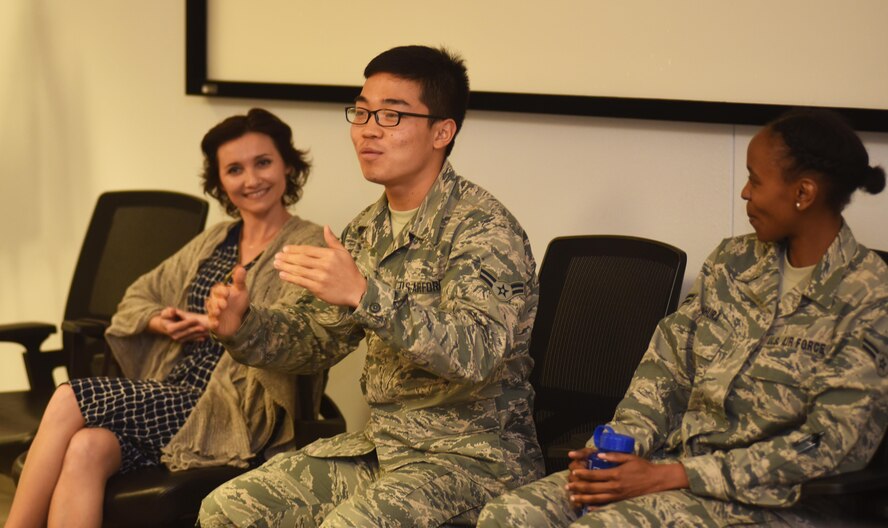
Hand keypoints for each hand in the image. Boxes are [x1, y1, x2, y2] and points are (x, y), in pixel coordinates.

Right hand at [148, 307, 209, 341]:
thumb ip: (169, 312)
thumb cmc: (167, 317)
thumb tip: (173, 312)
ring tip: (208, 331)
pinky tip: (205, 337)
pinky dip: (198, 338)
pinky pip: (192, 339)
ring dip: (199, 334)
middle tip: (205, 326)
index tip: (196, 319)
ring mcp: (179, 339)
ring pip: (191, 336)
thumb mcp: (166, 313)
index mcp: (171, 328)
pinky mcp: (183, 340)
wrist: (165, 326)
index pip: (181, 325)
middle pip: (187, 332)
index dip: (188, 322)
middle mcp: (175, 336)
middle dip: (196, 329)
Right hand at [206, 266, 250, 337]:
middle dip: (217, 302)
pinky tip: (216, 324)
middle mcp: (214, 302)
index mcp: (219, 293)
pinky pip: (211, 323)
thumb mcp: (241, 290)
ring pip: (210, 311)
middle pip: (212, 300)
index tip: (227, 292)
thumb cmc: (237, 302)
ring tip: (219, 312)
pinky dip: (212, 324)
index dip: (221, 291)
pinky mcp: (214, 323)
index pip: (217, 289)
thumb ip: (239, 280)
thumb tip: (241, 267)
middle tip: (224, 304)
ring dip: (214, 311)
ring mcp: (213, 313)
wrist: (238, 318)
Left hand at [274, 225, 366, 307]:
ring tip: (276, 264)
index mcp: (329, 254)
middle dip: (287, 257)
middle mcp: (324, 265)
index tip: (285, 249)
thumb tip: (326, 227)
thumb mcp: (344, 253)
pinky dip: (290, 278)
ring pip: (298, 270)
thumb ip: (333, 241)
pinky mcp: (318, 288)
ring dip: (285, 266)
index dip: (294, 249)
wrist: (357, 291)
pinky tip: (283, 275)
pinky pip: (301, 281)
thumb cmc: (350, 271)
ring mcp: (321, 277)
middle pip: (301, 259)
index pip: (307, 250)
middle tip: (277, 256)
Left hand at [565, 453, 688, 509]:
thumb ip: (613, 456)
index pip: (595, 475)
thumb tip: (598, 455)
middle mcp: (615, 486)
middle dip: (579, 487)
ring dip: (583, 498)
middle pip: (593, 488)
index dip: (583, 474)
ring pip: (597, 499)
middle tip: (567, 486)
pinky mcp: (622, 501)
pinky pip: (607, 506)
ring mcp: (618, 496)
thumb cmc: (643, 467)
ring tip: (572, 498)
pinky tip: (587, 508)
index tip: (574, 472)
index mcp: (616, 474)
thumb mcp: (629, 457)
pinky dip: (596, 508)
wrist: (658, 480)